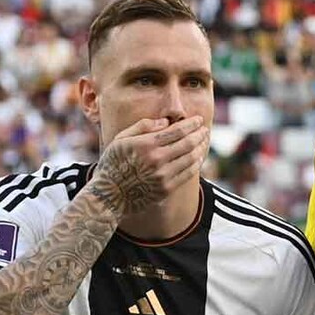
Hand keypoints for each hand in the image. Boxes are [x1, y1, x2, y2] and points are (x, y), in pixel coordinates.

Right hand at [90, 116, 209, 216]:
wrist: (109, 195)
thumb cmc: (114, 162)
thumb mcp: (121, 139)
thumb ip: (142, 126)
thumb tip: (166, 121)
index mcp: (145, 144)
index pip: (177, 131)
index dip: (191, 124)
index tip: (199, 120)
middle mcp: (156, 159)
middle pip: (187, 143)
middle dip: (199, 134)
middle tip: (205, 130)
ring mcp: (162, 175)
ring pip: (191, 158)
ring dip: (201, 148)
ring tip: (204, 141)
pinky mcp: (166, 189)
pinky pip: (188, 173)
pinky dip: (196, 163)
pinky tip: (198, 157)